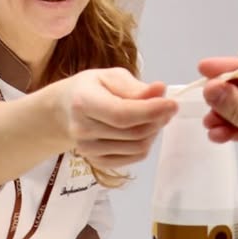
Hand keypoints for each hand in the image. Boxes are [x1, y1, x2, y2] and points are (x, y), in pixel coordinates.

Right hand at [55, 68, 177, 170]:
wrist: (65, 110)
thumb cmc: (90, 88)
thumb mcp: (110, 77)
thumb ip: (135, 87)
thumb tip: (160, 90)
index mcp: (83, 102)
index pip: (122, 114)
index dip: (151, 111)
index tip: (172, 104)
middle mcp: (82, 130)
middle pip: (133, 133)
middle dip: (157, 120)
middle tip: (167, 107)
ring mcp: (88, 150)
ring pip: (137, 147)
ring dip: (153, 132)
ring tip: (154, 117)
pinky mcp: (97, 162)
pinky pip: (133, 158)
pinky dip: (145, 144)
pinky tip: (143, 130)